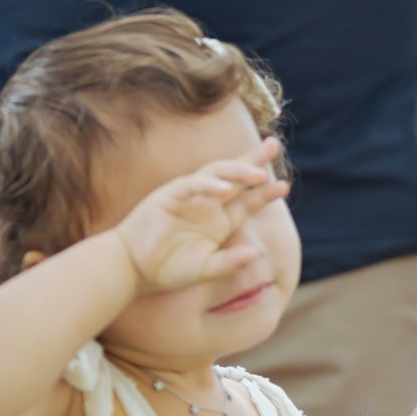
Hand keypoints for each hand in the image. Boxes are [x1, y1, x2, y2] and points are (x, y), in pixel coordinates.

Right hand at [112, 139, 286, 292]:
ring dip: (236, 171)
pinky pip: (190, 185)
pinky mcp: (168, 197)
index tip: (284, 186)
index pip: (246, 201)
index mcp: (218, 221)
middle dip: (254, 161)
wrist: (132, 270)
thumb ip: (230, 263)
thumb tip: (258, 254)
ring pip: (215, 174)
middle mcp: (206, 205)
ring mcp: (187, 198)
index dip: (265, 192)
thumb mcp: (205, 270)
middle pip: (235, 177)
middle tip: (274, 145)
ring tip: (258, 172)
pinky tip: (224, 188)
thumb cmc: (167, 270)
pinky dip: (207, 185)